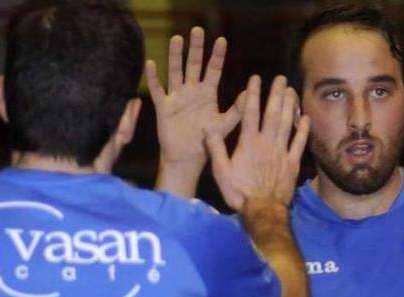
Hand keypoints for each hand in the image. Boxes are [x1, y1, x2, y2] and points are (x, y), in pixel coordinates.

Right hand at [146, 27, 241, 192]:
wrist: (187, 159)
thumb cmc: (207, 143)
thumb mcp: (224, 125)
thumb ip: (237, 110)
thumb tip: (250, 94)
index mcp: (208, 94)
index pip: (213, 70)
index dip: (217, 56)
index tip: (221, 40)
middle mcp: (192, 91)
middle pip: (194, 64)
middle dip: (196, 48)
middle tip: (197, 30)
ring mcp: (177, 97)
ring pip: (175, 71)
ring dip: (176, 56)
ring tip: (177, 38)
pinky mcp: (164, 107)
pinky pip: (158, 90)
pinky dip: (154, 78)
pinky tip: (152, 64)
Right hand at [206, 75, 309, 209]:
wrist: (263, 210)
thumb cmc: (239, 192)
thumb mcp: (220, 172)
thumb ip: (215, 148)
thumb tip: (208, 128)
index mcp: (248, 143)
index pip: (250, 113)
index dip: (253, 94)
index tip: (256, 79)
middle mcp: (267, 143)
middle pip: (273, 113)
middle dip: (276, 93)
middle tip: (280, 78)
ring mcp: (282, 152)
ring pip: (287, 124)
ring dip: (290, 105)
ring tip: (291, 90)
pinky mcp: (293, 163)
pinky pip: (299, 143)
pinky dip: (303, 129)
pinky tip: (306, 117)